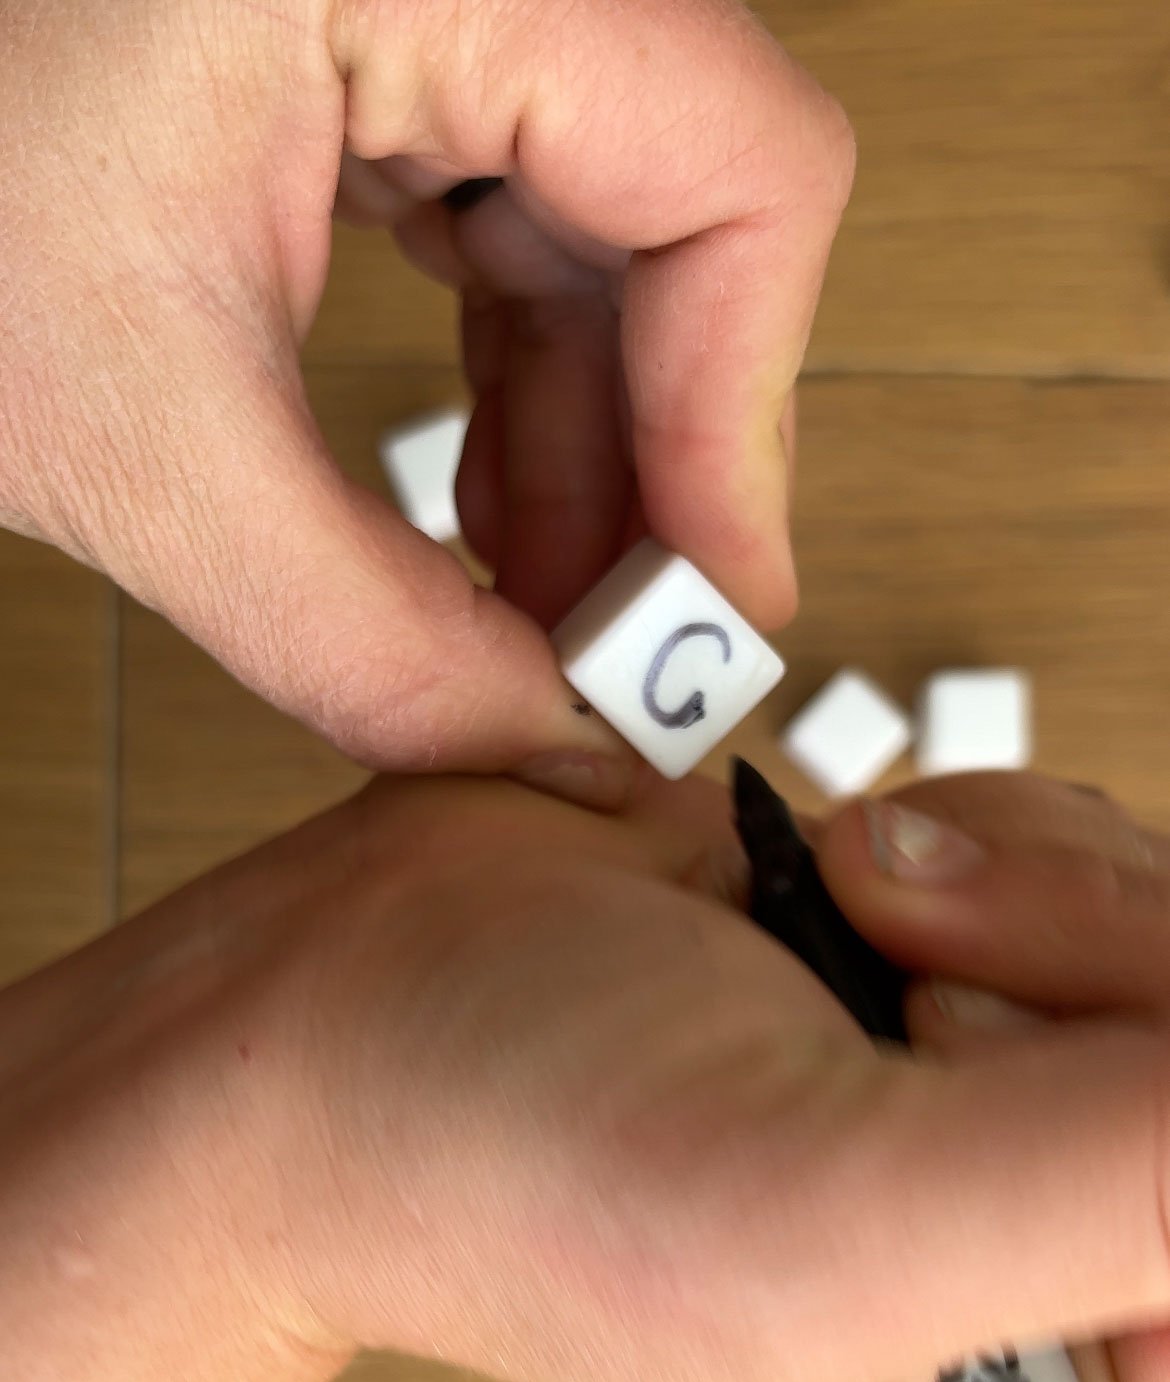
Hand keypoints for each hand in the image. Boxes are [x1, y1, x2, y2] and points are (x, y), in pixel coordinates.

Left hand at [0, 0, 851, 782]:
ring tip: (528, 622)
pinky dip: (523, 396)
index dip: (745, 420)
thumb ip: (356, 628)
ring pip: (618, 244)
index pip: (742, 168)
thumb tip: (544, 747)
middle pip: (694, 219)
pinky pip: (524, 232)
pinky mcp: (386, 46)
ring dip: (593, 457)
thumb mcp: (129, 433)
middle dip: (658, 470)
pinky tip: (483, 527)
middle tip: (613, 662)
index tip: (703, 616)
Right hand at [7, 769, 1169, 1381]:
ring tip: (848, 909)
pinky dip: (984, 828)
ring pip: (1160, 934)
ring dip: (1030, 880)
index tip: (991, 1069)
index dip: (1164, 1128)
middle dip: (1092, 961)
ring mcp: (1001, 1087)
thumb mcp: (825, 1239)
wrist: (348, 1006)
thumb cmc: (517, 1172)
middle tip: (912, 975)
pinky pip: (1083, 854)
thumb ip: (1114, 1202)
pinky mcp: (953, 954)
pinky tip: (845, 868)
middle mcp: (1042, 1252)